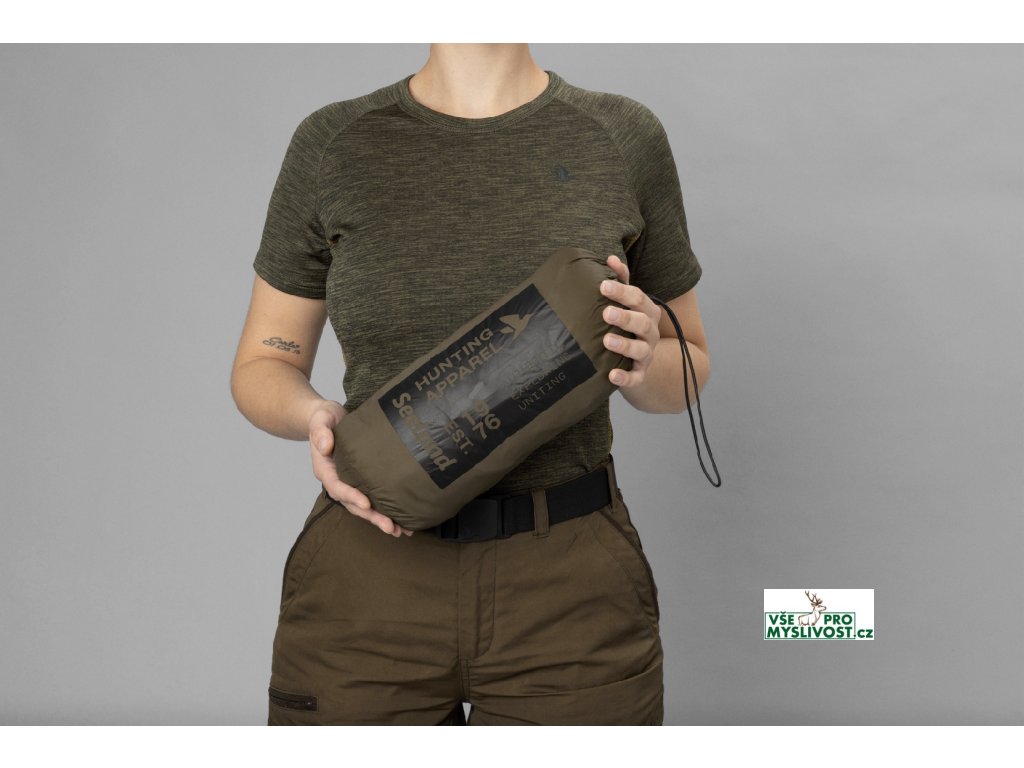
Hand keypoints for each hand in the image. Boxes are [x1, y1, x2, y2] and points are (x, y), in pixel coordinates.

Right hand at [309, 400, 412, 537]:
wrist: (329, 419)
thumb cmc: (324, 419)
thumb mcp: (321, 419)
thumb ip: (320, 431)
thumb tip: (325, 445)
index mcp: (325, 470)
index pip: (337, 487)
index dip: (351, 496)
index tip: (366, 503)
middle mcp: (337, 480)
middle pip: (353, 504)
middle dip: (371, 517)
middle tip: (390, 527)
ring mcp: (350, 482)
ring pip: (364, 506)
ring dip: (380, 519)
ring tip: (401, 531)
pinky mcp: (362, 480)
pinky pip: (373, 498)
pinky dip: (385, 510)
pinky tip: (403, 520)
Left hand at [600, 254, 661, 388]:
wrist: (640, 361)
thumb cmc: (629, 326)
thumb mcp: (627, 303)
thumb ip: (621, 281)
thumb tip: (610, 258)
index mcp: (646, 311)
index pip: (638, 298)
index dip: (622, 292)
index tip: (603, 286)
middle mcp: (650, 332)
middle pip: (642, 322)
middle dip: (625, 317)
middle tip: (606, 312)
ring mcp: (647, 354)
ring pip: (641, 350)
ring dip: (625, 345)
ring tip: (607, 341)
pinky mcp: (640, 375)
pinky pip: (635, 378)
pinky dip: (626, 378)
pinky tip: (612, 376)